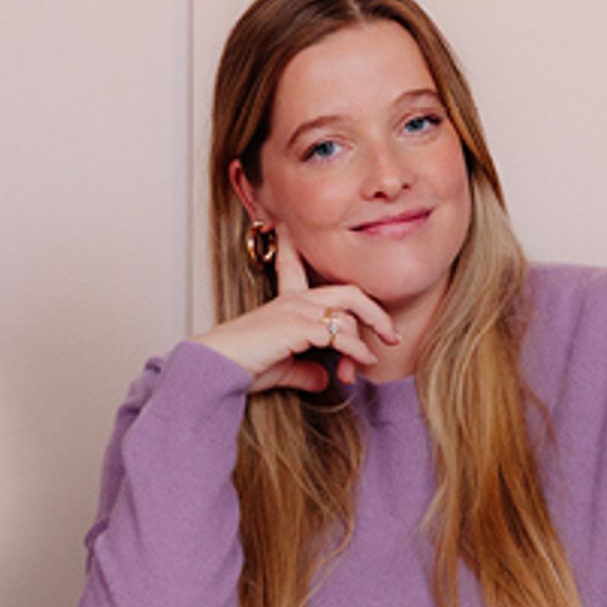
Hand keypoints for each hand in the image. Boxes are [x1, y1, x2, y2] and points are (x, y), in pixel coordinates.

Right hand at [196, 225, 398, 392]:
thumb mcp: (283, 367)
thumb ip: (306, 370)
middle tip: (389, 334)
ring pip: (349, 313)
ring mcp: (297, 310)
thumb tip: (325, 379)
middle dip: (374, 312)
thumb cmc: (242, 365)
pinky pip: (341, 335)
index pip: (295, 266)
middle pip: (348, 291)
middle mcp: (294, 300)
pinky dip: (357, 350)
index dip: (294, 245)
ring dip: (366, 341)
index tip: (288, 227)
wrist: (217, 366)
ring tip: (370, 362)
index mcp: (285, 302)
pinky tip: (362, 363)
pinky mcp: (299, 327)